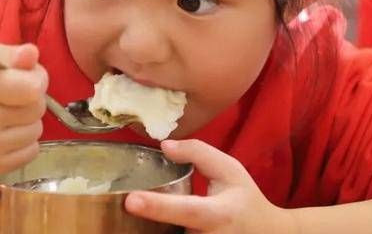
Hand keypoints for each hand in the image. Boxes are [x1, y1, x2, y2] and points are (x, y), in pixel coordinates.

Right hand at [0, 42, 47, 176]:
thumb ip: (10, 54)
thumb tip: (32, 54)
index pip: (30, 89)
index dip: (37, 80)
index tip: (28, 77)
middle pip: (36, 108)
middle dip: (32, 98)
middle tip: (12, 95)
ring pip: (36, 131)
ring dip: (28, 120)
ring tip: (5, 113)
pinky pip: (31, 152)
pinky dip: (24, 142)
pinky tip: (3, 132)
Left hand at [125, 139, 296, 233]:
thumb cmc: (244, 199)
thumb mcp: (230, 170)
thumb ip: (199, 153)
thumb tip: (164, 146)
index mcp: (218, 214)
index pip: (186, 210)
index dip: (158, 206)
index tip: (131, 201)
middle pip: (167, 231)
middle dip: (146, 218)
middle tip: (127, 204)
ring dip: (148, 227)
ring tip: (143, 207)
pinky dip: (159, 229)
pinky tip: (153, 216)